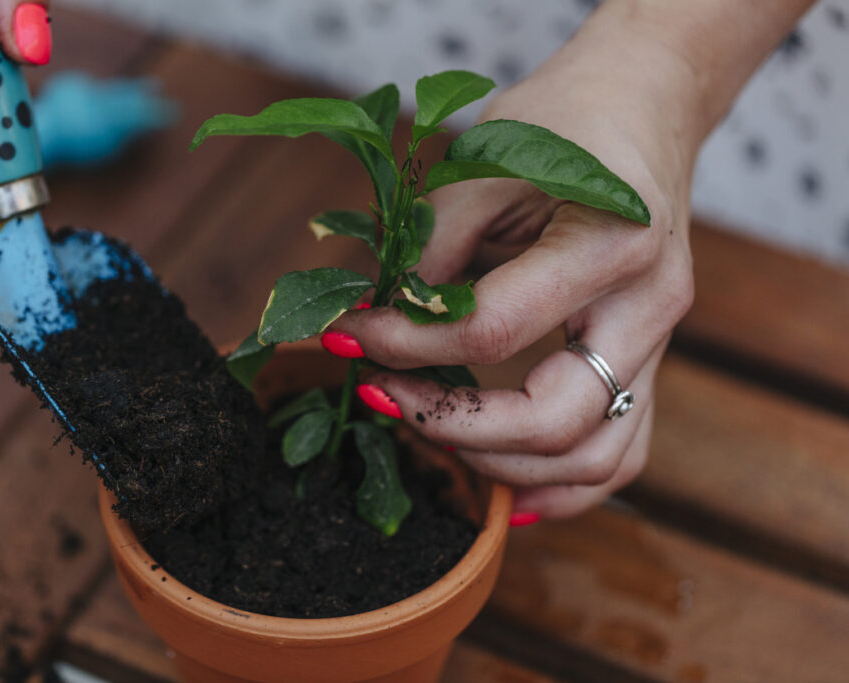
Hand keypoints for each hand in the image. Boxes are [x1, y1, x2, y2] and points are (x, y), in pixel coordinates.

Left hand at [331, 10, 705, 520]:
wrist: (643, 107)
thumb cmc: (564, 122)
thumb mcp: (485, 163)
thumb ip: (431, 247)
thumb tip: (377, 319)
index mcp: (610, 245)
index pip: (491, 330)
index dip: (405, 343)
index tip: (347, 336)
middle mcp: (648, 308)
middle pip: (552, 418)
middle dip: (451, 425)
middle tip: (382, 395)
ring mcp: (659, 345)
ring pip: (595, 457)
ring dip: (502, 466)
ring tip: (430, 435)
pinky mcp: (649, 363)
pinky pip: (619, 452)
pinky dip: (564, 485)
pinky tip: (512, 494)